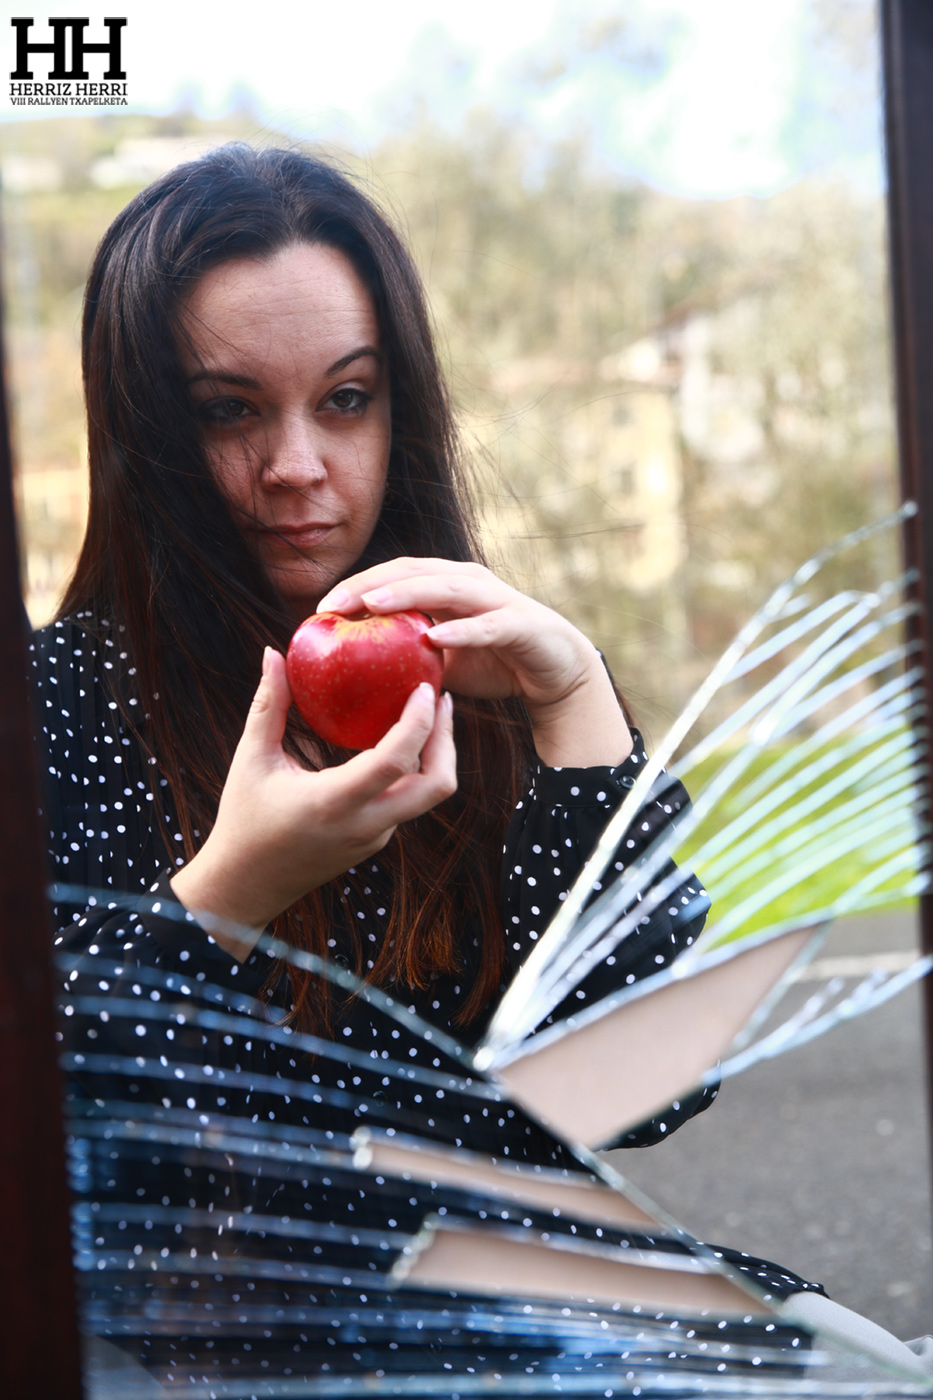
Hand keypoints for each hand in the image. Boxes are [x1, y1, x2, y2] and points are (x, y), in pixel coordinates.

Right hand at [170, 647, 455, 958]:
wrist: (246, 886)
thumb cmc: (243, 820)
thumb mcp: (251, 760)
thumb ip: (269, 706)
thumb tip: (273, 654)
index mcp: (335, 802)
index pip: (396, 760)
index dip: (420, 722)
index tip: (425, 688)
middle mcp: (365, 825)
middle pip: (437, 785)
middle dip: (447, 739)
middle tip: (440, 699)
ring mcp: (376, 837)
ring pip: (427, 795)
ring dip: (434, 754)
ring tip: (424, 713)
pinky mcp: (375, 841)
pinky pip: (406, 802)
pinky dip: (411, 769)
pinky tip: (397, 741)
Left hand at [317, 558, 632, 767]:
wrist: (556, 672)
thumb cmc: (494, 662)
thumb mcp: (441, 661)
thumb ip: (407, 658)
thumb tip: (356, 676)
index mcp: (447, 584)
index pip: (394, 574)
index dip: (357, 584)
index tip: (321, 608)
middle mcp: (469, 582)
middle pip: (413, 572)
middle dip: (370, 584)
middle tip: (333, 604)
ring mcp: (496, 600)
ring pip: (446, 588)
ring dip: (408, 594)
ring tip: (373, 605)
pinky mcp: (520, 624)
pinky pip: (487, 625)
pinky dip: (460, 630)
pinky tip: (433, 637)